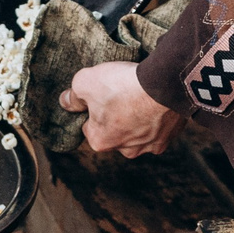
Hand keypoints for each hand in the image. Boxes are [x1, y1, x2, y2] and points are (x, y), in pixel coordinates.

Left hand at [62, 61, 181, 158]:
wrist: (163, 84)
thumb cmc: (121, 85)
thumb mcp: (85, 81)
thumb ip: (73, 94)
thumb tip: (66, 101)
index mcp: (100, 141)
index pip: (88, 127)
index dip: (92, 109)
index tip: (100, 96)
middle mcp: (124, 150)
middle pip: (114, 132)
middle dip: (115, 116)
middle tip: (121, 94)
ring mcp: (148, 146)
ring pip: (137, 133)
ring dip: (137, 119)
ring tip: (139, 96)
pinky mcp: (167, 138)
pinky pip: (157, 129)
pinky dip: (155, 118)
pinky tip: (154, 102)